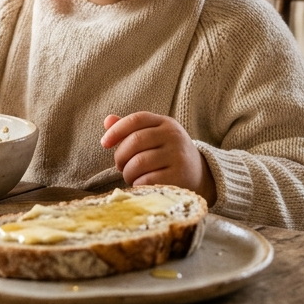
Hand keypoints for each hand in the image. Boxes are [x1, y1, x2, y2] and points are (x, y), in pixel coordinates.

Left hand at [100, 112, 216, 203]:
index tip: (104, 143)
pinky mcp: (179, 177)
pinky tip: (140, 184)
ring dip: (127, 172)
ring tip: (130, 176)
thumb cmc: (168, 154)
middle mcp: (174, 136)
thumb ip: (131, 129)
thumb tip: (107, 120)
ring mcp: (178, 156)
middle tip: (120, 166)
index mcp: (166, 123)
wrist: (200, 176)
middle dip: (120, 156)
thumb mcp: (154, 137)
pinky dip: (137, 184)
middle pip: (135, 141)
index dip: (116, 130)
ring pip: (138, 163)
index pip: (136, 119)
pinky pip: (146, 180)